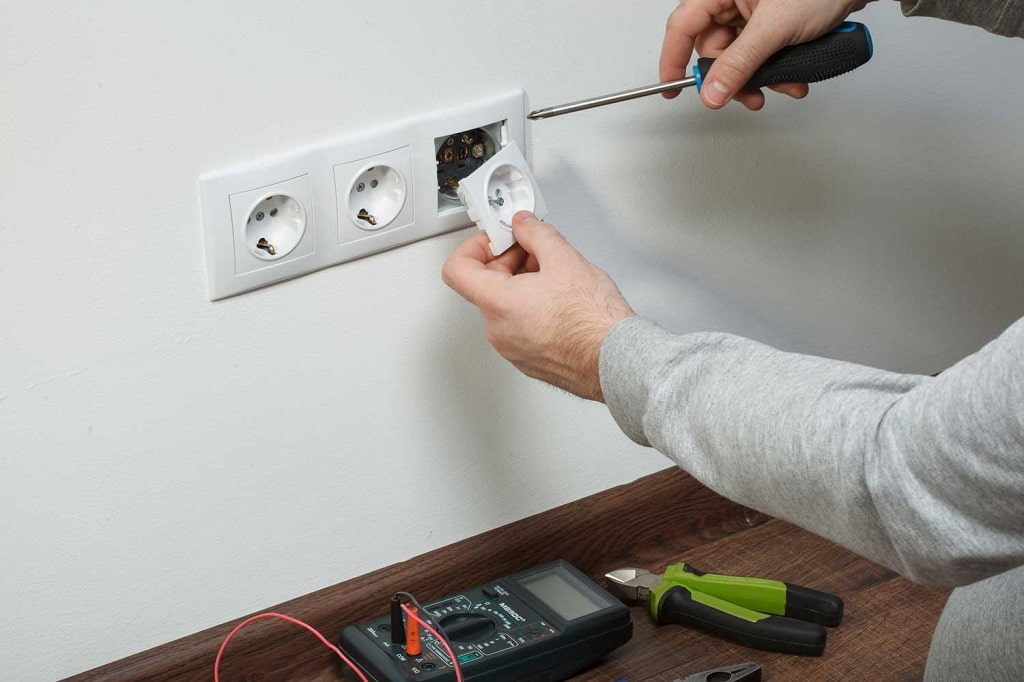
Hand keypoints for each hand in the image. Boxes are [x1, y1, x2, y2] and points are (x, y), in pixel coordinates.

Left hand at [441, 212, 633, 401]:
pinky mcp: (529, 360)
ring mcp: (512, 348)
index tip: (496, 239)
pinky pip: (518, 327)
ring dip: (522, 285)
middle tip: (535, 249)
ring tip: (555, 276)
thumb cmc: (593, 322)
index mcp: (498, 304)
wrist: (615, 360)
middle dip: (508, 262)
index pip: (457, 270)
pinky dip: (531, 308)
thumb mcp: (564, 259)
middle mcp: (498, 330)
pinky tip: (559, 300)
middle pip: (485, 286)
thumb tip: (523, 225)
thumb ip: (535, 233)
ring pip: (504, 307)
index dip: (474, 247)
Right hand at [661, 0, 872, 109]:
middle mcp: (733, 1)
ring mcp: (753, 13)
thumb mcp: (775, 28)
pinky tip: (794, 77)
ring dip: (760, 79)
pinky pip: (761, 56)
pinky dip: (776, 71)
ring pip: (739, 58)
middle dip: (733, 78)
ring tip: (782, 85)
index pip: (682, 27)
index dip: (673, 60)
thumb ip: (740, 64)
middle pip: (713, 49)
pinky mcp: (772, 25)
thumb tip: (712, 93)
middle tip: (747, 95)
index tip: (672, 90)